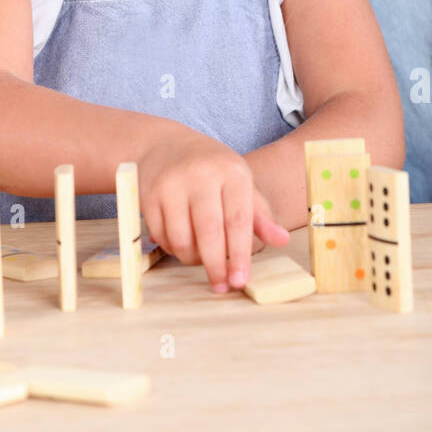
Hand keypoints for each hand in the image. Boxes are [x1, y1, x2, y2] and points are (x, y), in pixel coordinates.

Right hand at [137, 132, 289, 292]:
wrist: (165, 145)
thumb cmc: (211, 169)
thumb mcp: (240, 183)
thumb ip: (261, 215)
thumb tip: (282, 240)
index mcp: (231, 172)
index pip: (238, 219)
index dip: (239, 254)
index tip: (240, 280)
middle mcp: (201, 175)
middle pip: (209, 231)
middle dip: (216, 265)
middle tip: (222, 286)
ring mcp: (171, 184)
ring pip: (182, 239)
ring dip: (193, 259)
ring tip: (201, 258)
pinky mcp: (149, 196)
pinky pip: (162, 237)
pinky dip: (173, 249)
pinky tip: (182, 244)